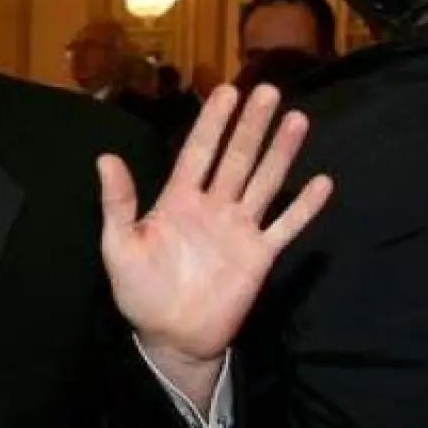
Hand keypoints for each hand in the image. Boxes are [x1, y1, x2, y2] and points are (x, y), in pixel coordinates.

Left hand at [98, 85, 332, 367]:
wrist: (170, 336)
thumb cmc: (139, 290)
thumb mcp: (119, 245)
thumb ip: (117, 202)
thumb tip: (105, 157)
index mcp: (177, 199)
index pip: (198, 152)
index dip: (212, 123)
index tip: (226, 90)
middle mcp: (213, 206)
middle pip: (236, 158)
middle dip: (251, 126)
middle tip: (267, 91)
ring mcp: (239, 229)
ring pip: (264, 182)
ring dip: (280, 152)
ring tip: (296, 119)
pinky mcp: (259, 255)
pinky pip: (285, 226)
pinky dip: (304, 206)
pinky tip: (322, 182)